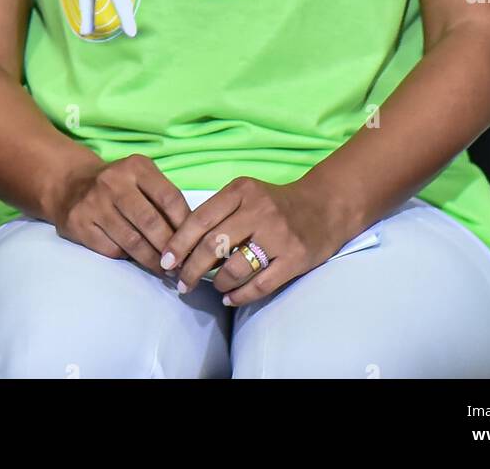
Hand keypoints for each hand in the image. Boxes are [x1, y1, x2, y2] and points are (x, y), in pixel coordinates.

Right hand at [49, 154, 192, 280]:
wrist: (71, 185)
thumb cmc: (119, 185)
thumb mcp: (142, 179)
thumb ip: (164, 199)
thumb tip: (191, 234)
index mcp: (136, 167)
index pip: (169, 198)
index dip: (185, 226)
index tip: (195, 244)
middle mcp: (114, 182)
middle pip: (151, 222)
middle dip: (170, 248)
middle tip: (183, 265)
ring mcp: (94, 203)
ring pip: (132, 241)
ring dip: (153, 260)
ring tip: (166, 271)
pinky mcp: (80, 224)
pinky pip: (112, 250)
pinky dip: (128, 259)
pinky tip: (139, 263)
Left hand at [159, 176, 350, 306]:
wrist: (324, 207)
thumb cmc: (275, 204)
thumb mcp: (246, 195)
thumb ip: (218, 214)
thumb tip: (181, 247)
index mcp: (242, 191)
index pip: (200, 219)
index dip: (178, 244)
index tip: (165, 262)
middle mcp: (259, 210)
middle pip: (213, 245)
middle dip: (191, 269)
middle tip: (182, 284)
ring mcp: (278, 234)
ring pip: (234, 268)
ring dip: (217, 283)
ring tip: (213, 287)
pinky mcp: (295, 257)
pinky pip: (260, 284)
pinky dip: (239, 295)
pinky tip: (230, 298)